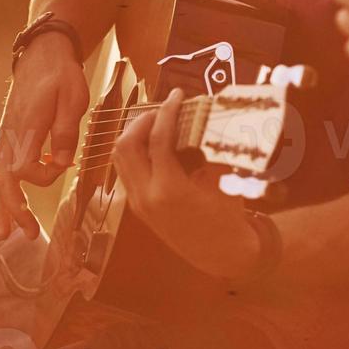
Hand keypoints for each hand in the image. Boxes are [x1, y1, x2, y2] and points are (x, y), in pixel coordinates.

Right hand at [0, 33, 89, 239]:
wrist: (41, 56)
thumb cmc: (61, 76)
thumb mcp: (73, 97)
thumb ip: (66, 131)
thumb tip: (62, 162)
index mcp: (28, 127)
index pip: (23, 167)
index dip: (42, 176)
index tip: (61, 166)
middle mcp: (10, 136)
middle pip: (3, 181)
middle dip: (13, 210)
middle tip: (27, 234)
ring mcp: (4, 138)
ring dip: (0, 207)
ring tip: (6, 233)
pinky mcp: (6, 139)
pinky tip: (6, 208)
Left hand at [112, 89, 261, 280]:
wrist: (220, 254)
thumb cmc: (228, 218)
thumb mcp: (224, 180)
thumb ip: (211, 147)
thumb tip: (208, 113)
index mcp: (170, 190)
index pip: (158, 139)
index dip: (168, 111)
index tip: (177, 95)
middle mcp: (147, 197)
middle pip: (126, 145)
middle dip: (143, 120)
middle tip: (163, 108)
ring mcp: (138, 203)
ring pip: (119, 157)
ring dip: (134, 134)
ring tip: (157, 122)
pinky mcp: (137, 206)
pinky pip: (125, 170)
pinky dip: (134, 151)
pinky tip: (155, 143)